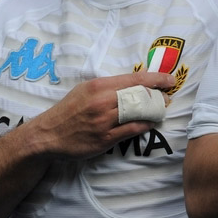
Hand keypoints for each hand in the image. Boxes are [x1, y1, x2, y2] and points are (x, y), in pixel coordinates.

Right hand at [26, 70, 175, 160]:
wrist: (48, 134)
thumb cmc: (68, 111)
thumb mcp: (84, 90)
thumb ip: (107, 86)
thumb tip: (132, 82)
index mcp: (98, 86)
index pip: (133, 78)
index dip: (155, 78)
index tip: (170, 79)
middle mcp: (102, 101)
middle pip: (139, 95)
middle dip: (158, 95)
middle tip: (168, 96)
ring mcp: (104, 121)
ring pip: (138, 112)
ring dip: (154, 111)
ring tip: (161, 109)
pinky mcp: (104, 138)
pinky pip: (131, 130)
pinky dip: (144, 125)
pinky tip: (151, 123)